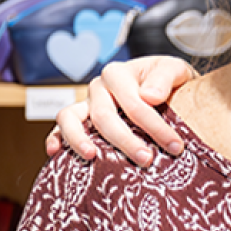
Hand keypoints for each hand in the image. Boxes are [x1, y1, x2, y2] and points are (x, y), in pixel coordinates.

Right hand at [46, 56, 198, 165]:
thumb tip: (149, 96)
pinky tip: (55, 154)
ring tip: (92, 157)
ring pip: (69, 118)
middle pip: (104, 116)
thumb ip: (165, 78)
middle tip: (146, 160)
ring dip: (79, 139)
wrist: (162, 84)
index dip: (155, 127)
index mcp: (118, 74)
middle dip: (125, 141)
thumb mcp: (175, 69)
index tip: (176, 146)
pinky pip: (59, 127)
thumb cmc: (167, 80)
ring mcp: (86, 104)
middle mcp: (98, 88)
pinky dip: (55, 138)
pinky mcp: (79, 119)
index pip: (134, 103)